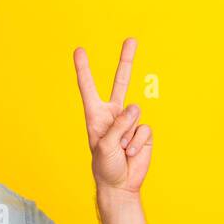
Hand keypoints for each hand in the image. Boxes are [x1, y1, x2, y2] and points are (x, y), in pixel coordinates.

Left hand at [73, 37, 151, 194]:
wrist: (121, 185)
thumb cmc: (106, 167)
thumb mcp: (104, 146)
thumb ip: (117, 126)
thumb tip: (134, 110)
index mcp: (96, 116)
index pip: (89, 88)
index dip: (84, 70)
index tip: (79, 51)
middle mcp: (113, 115)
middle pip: (121, 82)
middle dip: (126, 60)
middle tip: (131, 39)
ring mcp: (130, 122)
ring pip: (134, 114)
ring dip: (127, 134)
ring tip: (121, 149)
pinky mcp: (143, 132)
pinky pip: (144, 129)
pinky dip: (137, 142)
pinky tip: (131, 153)